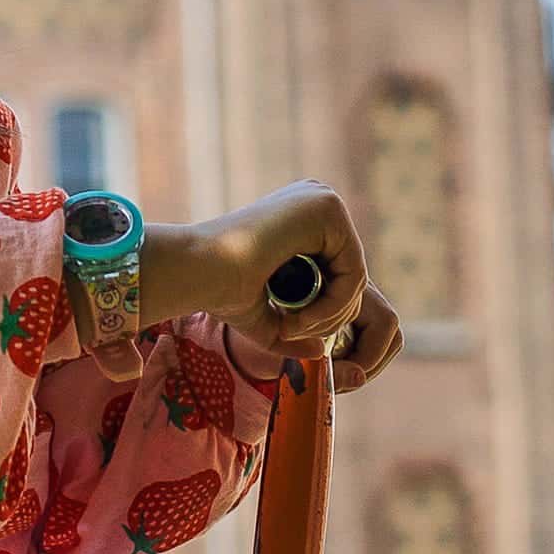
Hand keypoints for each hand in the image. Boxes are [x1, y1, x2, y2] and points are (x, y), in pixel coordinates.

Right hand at [142, 181, 402, 393]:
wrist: (198, 270)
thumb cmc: (220, 291)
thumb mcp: (266, 315)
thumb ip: (295, 331)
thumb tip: (322, 352)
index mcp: (304, 218)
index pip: (338, 272)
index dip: (322, 311)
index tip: (292, 331)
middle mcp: (316, 202)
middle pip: (351, 273)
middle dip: (329, 316)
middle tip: (294, 333)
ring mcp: (324, 201)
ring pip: (355, 276)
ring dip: (329, 316)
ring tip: (291, 328)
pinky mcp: (328, 209)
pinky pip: (355, 272)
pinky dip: (333, 306)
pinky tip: (300, 318)